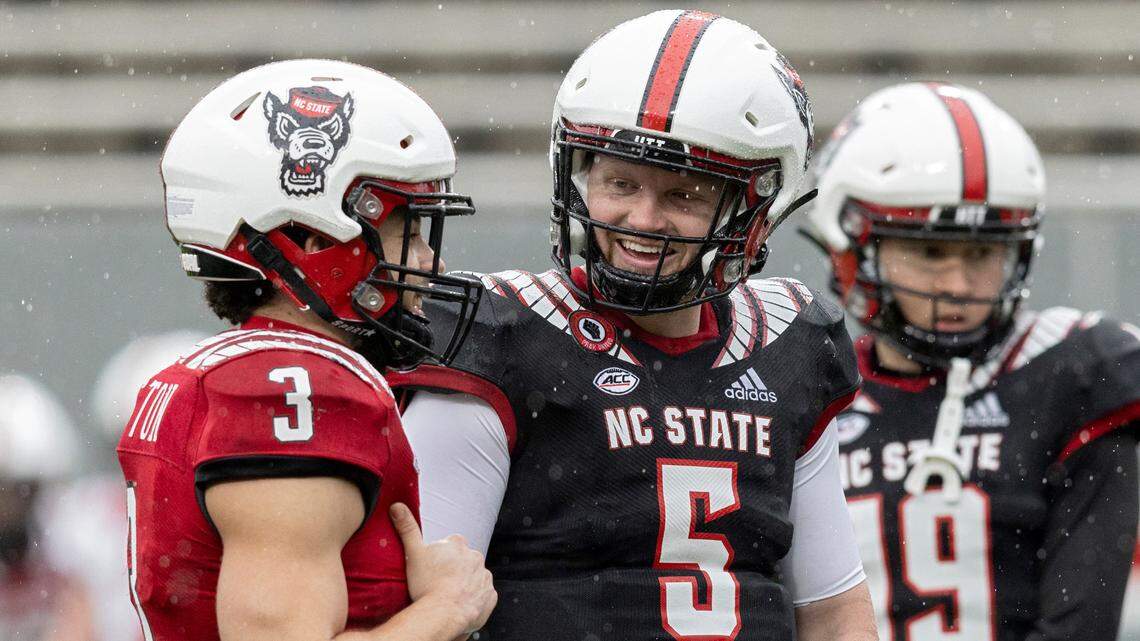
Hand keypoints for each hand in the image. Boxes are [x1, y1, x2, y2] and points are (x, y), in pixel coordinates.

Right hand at [390, 502, 497, 632]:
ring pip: (474, 578)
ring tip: (448, 597)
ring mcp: (484, 576)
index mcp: (457, 544)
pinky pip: (482, 596)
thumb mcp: (413, 553)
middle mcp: (475, 556)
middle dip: (454, 570)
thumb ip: (407, 528)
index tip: (432, 569)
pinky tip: (460, 605)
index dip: (440, 558)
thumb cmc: (427, 584)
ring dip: (464, 585)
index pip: (450, 546)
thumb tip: (397, 506)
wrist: (445, 613)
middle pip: (463, 562)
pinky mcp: (490, 596)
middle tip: (438, 584)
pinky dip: (474, 600)